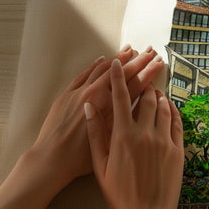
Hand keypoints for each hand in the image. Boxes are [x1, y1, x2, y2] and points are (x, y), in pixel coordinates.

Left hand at [33, 47, 163, 189]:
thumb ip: (124, 121)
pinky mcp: (67, 95)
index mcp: (109, 108)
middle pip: (121, 73)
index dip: (148, 72)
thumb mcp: (110, 141)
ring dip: (118, 58)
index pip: (134, 84)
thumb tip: (139, 106)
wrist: (51, 159)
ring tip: (130, 49)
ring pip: (102, 69)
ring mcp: (79, 92)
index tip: (158, 62)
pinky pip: (83, 74)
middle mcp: (95, 95)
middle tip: (151, 51)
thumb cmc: (81, 158)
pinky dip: (95, 65)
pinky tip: (103, 59)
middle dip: (138, 60)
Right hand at [85, 59, 183, 208]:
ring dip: (158, 96)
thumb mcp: (100, 166)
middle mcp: (145, 133)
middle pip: (146, 98)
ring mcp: (164, 141)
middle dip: (143, 83)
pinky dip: (172, 112)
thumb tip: (89, 107)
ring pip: (163, 108)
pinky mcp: (178, 150)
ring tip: (154, 90)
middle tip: (142, 74)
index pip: (120, 98)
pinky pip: (177, 123)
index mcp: (123, 136)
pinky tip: (169, 109)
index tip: (117, 62)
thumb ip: (95, 134)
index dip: (118, 77)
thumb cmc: (119, 195)